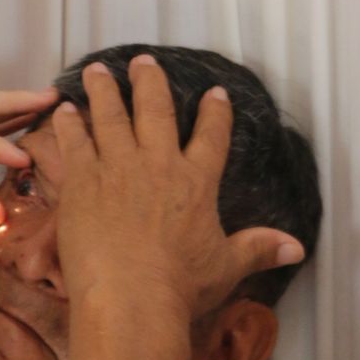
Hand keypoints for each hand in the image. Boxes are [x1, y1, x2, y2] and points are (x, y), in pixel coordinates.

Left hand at [54, 57, 302, 323]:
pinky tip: (62, 109)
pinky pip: (74, 141)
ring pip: (110, 116)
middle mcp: (158, 164)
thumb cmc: (180, 286)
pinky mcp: (82, 180)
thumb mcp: (227, 266)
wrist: (131, 297)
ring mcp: (117, 168)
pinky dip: (68, 123)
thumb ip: (258, 249)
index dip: (215, 113)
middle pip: (156, 111)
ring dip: (103, 91)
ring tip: (96, 70)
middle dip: (150, 83)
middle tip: (143, 62)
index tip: (215, 93)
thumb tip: (297, 248)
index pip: (212, 137)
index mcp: (196, 182)